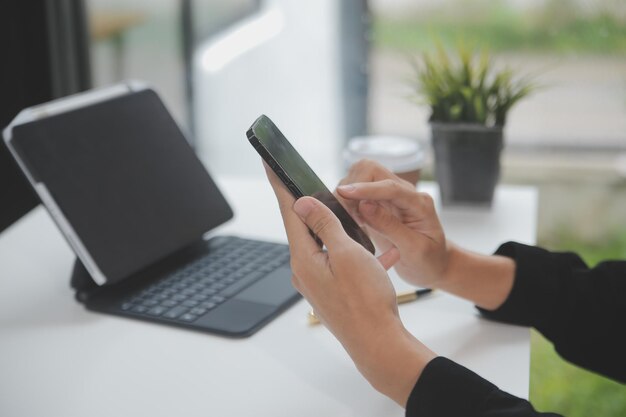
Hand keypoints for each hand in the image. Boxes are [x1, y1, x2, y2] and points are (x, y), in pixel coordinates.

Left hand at [264, 163, 435, 405]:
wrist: (379, 344)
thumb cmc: (366, 300)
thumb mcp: (347, 254)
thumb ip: (326, 225)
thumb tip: (301, 204)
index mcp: (304, 258)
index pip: (288, 211)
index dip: (280, 183)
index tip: (268, 161)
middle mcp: (304, 270)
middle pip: (304, 226)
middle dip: (309, 203)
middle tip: (307, 180)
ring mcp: (317, 282)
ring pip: (324, 243)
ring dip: (338, 229)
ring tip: (351, 218)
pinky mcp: (331, 290)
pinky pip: (339, 262)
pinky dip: (355, 253)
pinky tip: (379, 255)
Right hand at [336, 160, 448, 287]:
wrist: (433, 265)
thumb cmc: (428, 260)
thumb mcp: (413, 249)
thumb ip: (389, 226)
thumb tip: (364, 205)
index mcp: (419, 203)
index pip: (390, 187)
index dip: (366, 189)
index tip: (343, 192)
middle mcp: (405, 193)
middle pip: (372, 170)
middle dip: (354, 186)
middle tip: (345, 213)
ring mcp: (391, 195)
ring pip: (362, 176)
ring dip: (349, 194)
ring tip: (349, 219)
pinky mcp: (380, 202)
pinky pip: (359, 191)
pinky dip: (349, 201)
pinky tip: (351, 219)